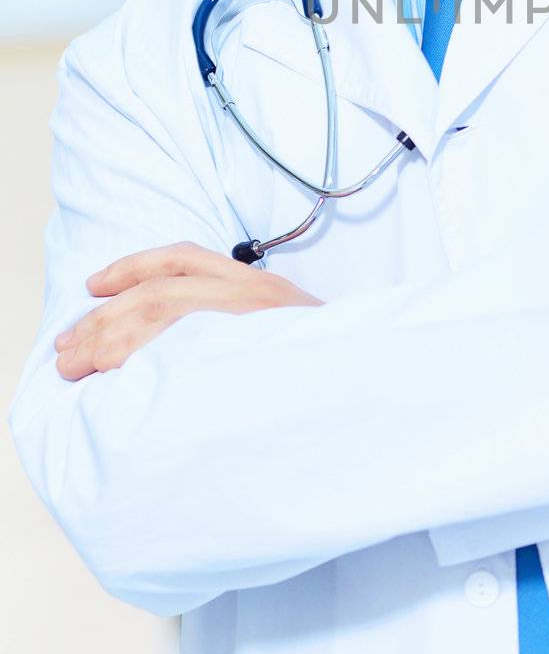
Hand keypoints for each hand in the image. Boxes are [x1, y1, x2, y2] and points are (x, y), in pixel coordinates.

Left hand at [53, 241, 322, 381]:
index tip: (94, 286)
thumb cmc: (326, 378)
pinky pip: (183, 353)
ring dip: (111, 340)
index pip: (185, 257)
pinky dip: (144, 365)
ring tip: (77, 368)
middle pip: (163, 289)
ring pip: (166, 311)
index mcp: (262, 288)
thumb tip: (173, 351)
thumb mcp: (283, 341)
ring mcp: (257, 325)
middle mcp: (258, 297)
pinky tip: (118, 384)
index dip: (133, 267)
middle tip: (69, 350)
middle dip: (105, 318)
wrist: (374, 395)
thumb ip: (236, 334)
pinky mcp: (253, 358)